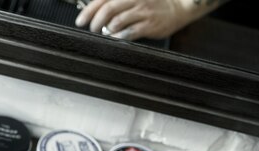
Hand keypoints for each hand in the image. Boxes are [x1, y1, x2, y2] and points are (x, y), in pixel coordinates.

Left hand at [75, 0, 208, 39]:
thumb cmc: (152, 3)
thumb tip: (95, 13)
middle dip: (95, 22)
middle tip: (93, 29)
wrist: (178, 6)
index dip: (89, 11)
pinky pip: (129, 33)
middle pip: (107, 10)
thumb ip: (116, 3)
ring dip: (107, 30)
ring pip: (117, 22)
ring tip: (107, 33)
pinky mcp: (149, 25)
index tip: (80, 21)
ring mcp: (142, 12)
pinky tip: (116, 38)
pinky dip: (119, 37)